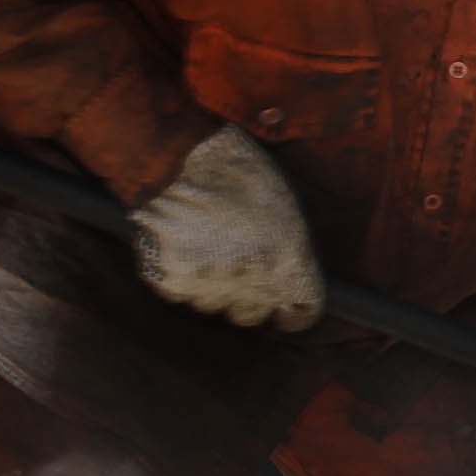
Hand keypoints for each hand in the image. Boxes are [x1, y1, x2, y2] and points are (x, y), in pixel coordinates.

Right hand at [129, 123, 324, 329]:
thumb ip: (288, 245)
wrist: (174, 161)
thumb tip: (289, 270)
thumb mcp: (281, 203)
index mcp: (290, 261)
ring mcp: (211, 285)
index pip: (303, 311)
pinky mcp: (172, 283)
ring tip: (204, 253)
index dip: (294, 313)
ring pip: (213, 305)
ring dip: (211, 288)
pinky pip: (180, 292)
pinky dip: (181, 278)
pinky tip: (180, 248)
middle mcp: (254, 281)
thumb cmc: (234, 171)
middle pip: (252, 314)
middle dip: (247, 299)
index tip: (286, 311)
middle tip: (237, 273)